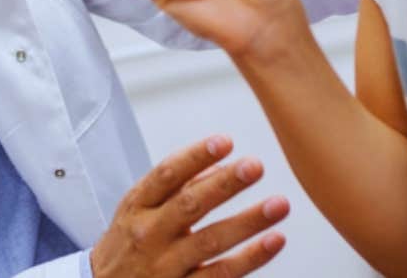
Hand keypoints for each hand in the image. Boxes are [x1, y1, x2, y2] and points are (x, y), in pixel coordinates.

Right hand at [90, 135, 288, 277]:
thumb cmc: (127, 245)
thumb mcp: (138, 209)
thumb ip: (176, 186)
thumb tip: (219, 165)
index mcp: (137, 206)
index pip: (167, 175)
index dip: (196, 156)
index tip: (224, 141)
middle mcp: (149, 234)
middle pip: (190, 205)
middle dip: (225, 185)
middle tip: (255, 166)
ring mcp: (165, 266)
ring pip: (210, 241)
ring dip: (248, 222)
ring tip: (279, 204)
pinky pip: (220, 274)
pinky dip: (250, 258)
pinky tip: (274, 241)